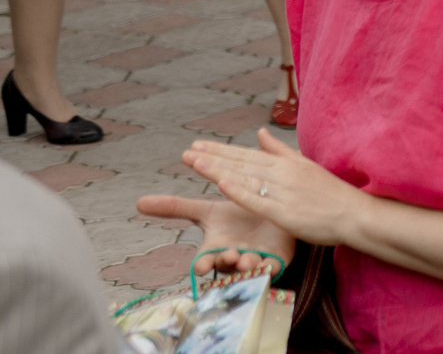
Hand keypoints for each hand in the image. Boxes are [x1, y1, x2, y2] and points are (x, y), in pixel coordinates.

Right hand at [132, 188, 295, 285]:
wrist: (271, 218)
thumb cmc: (236, 218)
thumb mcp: (207, 211)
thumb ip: (176, 208)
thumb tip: (138, 202)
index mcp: (216, 247)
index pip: (205, 259)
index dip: (202, 264)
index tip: (201, 266)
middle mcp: (233, 257)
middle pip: (226, 266)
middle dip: (224, 263)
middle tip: (227, 256)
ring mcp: (254, 260)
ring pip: (248, 267)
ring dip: (246, 264)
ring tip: (247, 258)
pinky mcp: (276, 260)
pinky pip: (272, 267)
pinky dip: (269, 266)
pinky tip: (269, 263)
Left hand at [161, 130, 372, 248]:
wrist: (356, 213)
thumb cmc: (331, 194)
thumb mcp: (305, 165)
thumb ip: (280, 150)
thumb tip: (261, 132)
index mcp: (286, 164)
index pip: (247, 155)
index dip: (220, 151)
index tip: (197, 146)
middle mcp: (282, 174)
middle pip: (240, 164)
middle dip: (211, 158)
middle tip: (186, 153)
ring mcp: (283, 192)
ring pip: (244, 178)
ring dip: (217, 169)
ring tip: (194, 162)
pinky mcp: (285, 212)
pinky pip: (258, 200)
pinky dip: (239, 191)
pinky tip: (221, 184)